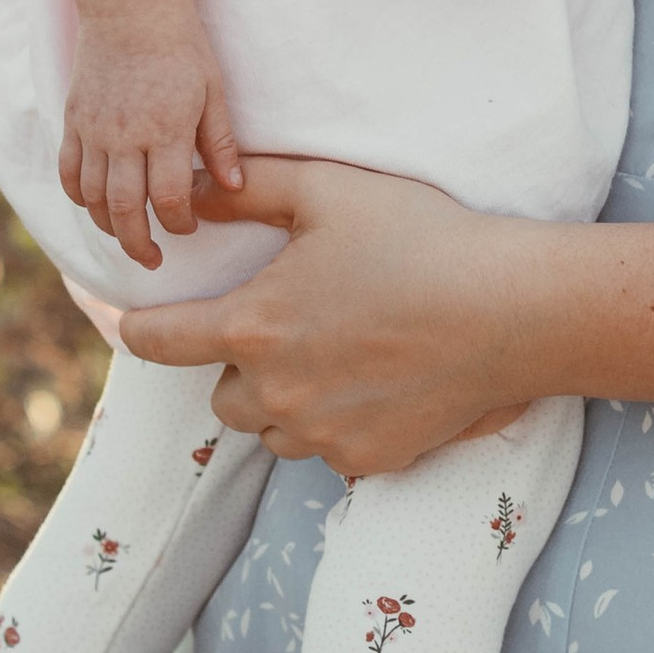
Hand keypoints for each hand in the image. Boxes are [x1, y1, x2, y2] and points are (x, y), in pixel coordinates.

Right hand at [59, 0, 242, 267]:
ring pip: (91, 197)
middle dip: (139, 244)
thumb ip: (221, 142)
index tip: (188, 226)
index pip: (168, 199)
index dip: (180, 224)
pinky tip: (94, 204)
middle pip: (124, 209)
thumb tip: (234, 187)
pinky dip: (78, 195)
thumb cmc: (182, 45)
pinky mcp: (74, 119)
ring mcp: (94, 129)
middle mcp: (125, 136)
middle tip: (153, 259)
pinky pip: (68, 170)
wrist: (131, 5)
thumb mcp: (213, 90)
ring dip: (108, 225)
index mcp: (166, 130)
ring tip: (126, 235)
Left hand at [117, 160, 549, 477]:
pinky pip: (327, 451)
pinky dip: (338, 424)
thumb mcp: (329, 190)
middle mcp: (276, 393)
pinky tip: (380, 383)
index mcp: (252, 326)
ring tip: (338, 357)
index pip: (158, 342)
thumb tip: (192, 194)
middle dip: (242, 366)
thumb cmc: (422, 238)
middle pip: (221, 396)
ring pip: (272, 430)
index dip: (142, 329)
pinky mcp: (367, 462)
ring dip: (285, 402)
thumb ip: (248, 190)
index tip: (140, 325)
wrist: (513, 310)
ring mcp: (321, 434)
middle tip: (290, 328)